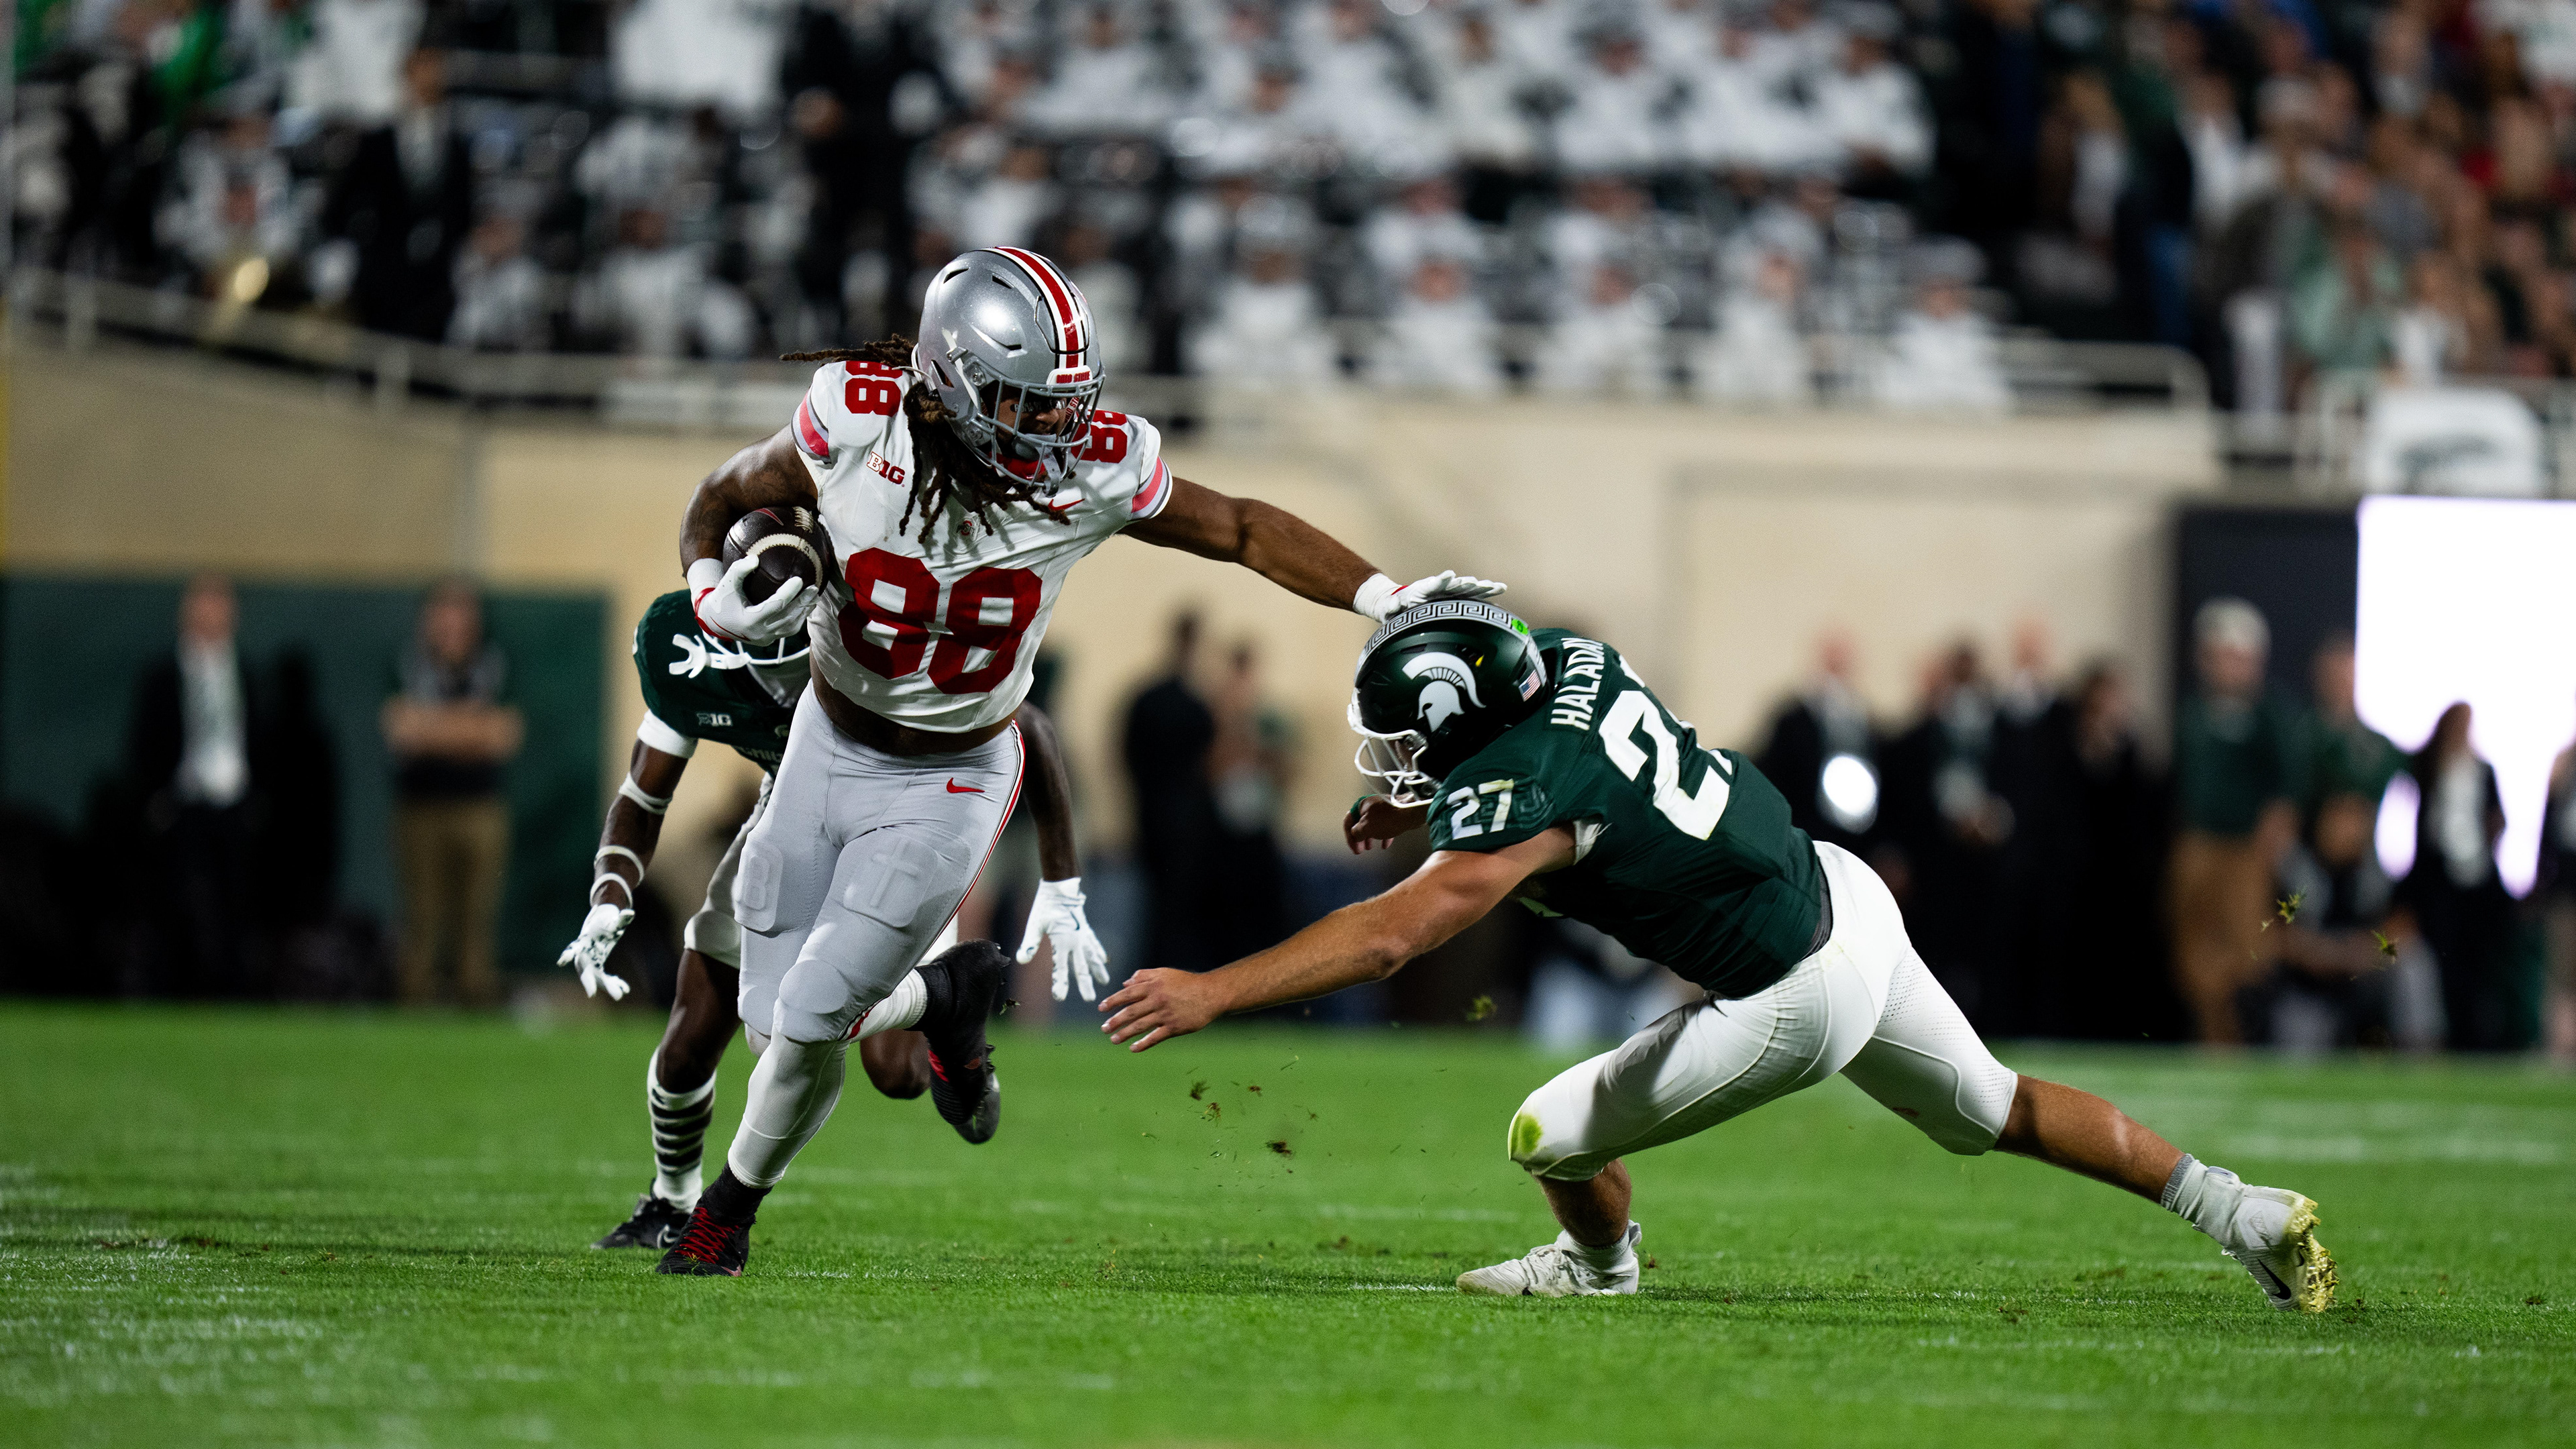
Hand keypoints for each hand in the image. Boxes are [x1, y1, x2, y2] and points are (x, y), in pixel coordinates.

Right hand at [556, 901, 632, 999]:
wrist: (602, 923)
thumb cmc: (606, 921)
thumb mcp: (614, 920)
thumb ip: (621, 919)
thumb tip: (630, 913)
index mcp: (583, 942)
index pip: (574, 949)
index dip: (568, 954)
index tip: (561, 962)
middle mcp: (583, 955)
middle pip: (584, 971)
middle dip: (589, 982)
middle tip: (591, 994)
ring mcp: (590, 963)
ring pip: (596, 978)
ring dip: (607, 986)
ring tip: (621, 994)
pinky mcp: (597, 967)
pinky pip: (604, 978)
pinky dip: (614, 983)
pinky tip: (626, 988)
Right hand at [696, 554, 815, 644]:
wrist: (715, 622)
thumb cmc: (722, 600)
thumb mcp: (727, 584)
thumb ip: (739, 570)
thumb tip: (755, 558)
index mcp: (749, 621)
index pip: (774, 606)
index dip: (788, 593)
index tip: (799, 579)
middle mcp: (759, 633)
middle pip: (788, 618)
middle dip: (803, 603)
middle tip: (814, 588)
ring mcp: (765, 638)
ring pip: (790, 627)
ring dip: (804, 612)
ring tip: (814, 597)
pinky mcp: (769, 640)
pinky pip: (787, 631)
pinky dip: (798, 619)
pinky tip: (806, 607)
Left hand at [1017, 876, 1110, 1001]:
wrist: (1061, 888)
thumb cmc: (1045, 906)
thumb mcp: (1034, 925)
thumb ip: (1029, 944)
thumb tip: (1020, 960)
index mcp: (1062, 942)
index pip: (1060, 968)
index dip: (1060, 983)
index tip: (1060, 997)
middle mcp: (1075, 941)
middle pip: (1081, 967)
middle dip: (1085, 984)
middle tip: (1090, 1000)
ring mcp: (1083, 935)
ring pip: (1092, 957)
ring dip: (1098, 970)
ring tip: (1104, 982)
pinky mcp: (1085, 929)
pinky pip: (1095, 944)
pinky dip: (1099, 953)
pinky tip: (1104, 960)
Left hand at [1099, 968, 1224, 1051]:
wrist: (1210, 994)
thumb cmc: (1186, 982)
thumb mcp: (1164, 973)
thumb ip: (1144, 975)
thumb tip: (1125, 983)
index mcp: (1153, 986)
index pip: (1127, 994)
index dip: (1113, 1001)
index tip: (1101, 1008)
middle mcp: (1157, 1000)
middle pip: (1131, 1012)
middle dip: (1115, 1021)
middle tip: (1104, 1029)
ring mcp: (1165, 1015)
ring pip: (1140, 1025)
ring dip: (1125, 1034)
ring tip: (1114, 1039)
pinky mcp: (1175, 1027)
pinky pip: (1155, 1037)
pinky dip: (1143, 1044)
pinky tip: (1133, 1048)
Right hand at [1345, 794, 1426, 852]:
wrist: (1410, 812)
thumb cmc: (1387, 819)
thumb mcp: (1366, 828)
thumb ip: (1356, 833)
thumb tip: (1355, 835)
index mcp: (1361, 806)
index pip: (1349, 822)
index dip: (1349, 837)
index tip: (1354, 848)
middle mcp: (1370, 805)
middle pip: (1360, 824)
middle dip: (1359, 838)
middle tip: (1360, 849)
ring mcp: (1381, 809)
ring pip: (1372, 826)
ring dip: (1369, 838)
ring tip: (1369, 847)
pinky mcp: (1392, 814)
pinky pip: (1383, 826)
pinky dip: (1382, 836)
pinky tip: (1385, 845)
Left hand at [1357, 569, 1508, 623]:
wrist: (1398, 603)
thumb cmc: (1393, 609)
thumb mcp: (1387, 609)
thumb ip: (1390, 607)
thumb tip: (1393, 605)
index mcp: (1422, 591)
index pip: (1433, 585)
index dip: (1441, 581)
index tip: (1449, 576)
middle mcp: (1438, 589)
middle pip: (1454, 586)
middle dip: (1467, 585)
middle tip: (1478, 583)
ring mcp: (1448, 593)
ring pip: (1467, 589)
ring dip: (1480, 587)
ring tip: (1494, 586)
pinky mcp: (1454, 599)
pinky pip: (1472, 596)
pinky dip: (1485, 593)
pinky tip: (1499, 589)